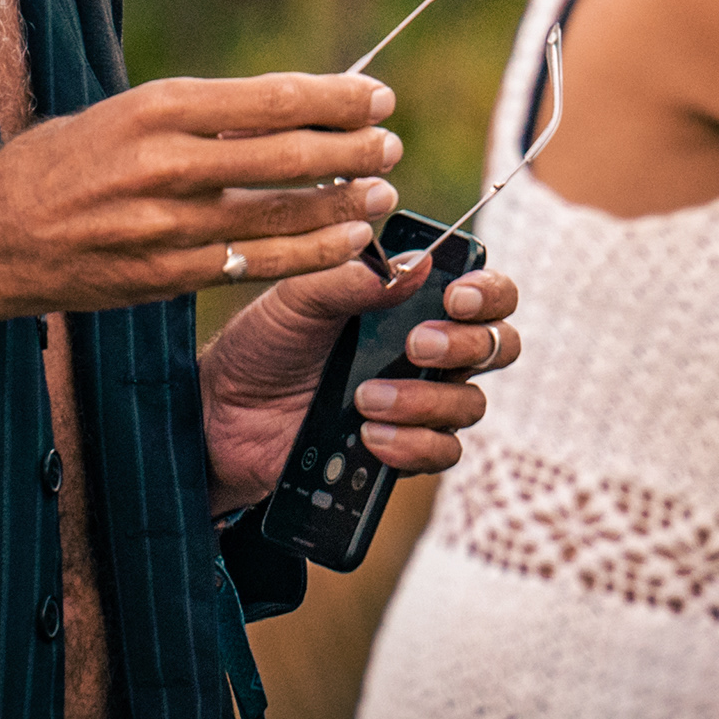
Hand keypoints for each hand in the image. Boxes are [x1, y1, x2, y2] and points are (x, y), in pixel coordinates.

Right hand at [0, 71, 406, 316]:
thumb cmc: (56, 164)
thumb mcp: (121, 113)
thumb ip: (198, 115)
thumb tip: (284, 107)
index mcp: (157, 108)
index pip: (273, 99)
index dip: (337, 99)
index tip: (376, 97)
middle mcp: (168, 164)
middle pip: (289, 155)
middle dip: (354, 150)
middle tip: (391, 145)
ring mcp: (169, 226)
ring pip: (282, 214)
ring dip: (345, 204)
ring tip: (383, 193)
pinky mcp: (167, 276)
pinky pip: (258, 262)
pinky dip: (312, 251)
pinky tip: (347, 242)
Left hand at [200, 256, 524, 514]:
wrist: (221, 417)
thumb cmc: (262, 344)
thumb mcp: (297, 298)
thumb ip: (353, 280)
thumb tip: (417, 266)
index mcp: (412, 302)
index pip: (484, 291)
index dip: (489, 291)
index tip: (455, 296)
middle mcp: (427, 351)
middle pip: (497, 345)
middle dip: (465, 345)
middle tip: (414, 344)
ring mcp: (418, 403)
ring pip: (470, 404)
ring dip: (428, 400)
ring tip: (367, 398)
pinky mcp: (402, 449)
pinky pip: (442, 452)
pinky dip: (413, 444)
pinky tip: (371, 436)